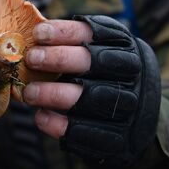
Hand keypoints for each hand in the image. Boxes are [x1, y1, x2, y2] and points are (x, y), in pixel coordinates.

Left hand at [22, 15, 160, 168]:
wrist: (139, 113)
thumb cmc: (104, 72)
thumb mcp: (98, 47)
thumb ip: (71, 40)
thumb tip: (31, 34)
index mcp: (122, 46)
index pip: (94, 33)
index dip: (64, 32)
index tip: (38, 33)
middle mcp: (128, 74)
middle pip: (93, 62)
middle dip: (58, 59)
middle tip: (31, 58)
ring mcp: (125, 105)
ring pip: (88, 97)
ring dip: (53, 94)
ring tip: (29, 92)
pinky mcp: (117, 135)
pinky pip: (85, 131)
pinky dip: (59, 124)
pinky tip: (41, 116)